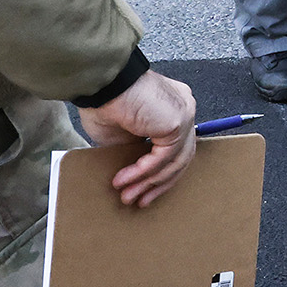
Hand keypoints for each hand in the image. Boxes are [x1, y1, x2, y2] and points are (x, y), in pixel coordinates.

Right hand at [79, 69, 198, 206]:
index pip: (176, 148)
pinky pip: (165, 157)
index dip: (160, 174)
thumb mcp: (122, 136)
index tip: (143, 192)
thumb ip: (136, 152)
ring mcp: (185, 114)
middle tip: (138, 201)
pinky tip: (125, 180)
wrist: (101, 85)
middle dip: (156, 183)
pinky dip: (144, 172)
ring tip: (127, 196)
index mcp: (173, 108)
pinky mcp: (179, 121)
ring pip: (174, 160)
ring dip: (149, 182)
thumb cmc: (105, 103)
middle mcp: (185, 108)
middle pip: (180, 157)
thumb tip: (138, 176)